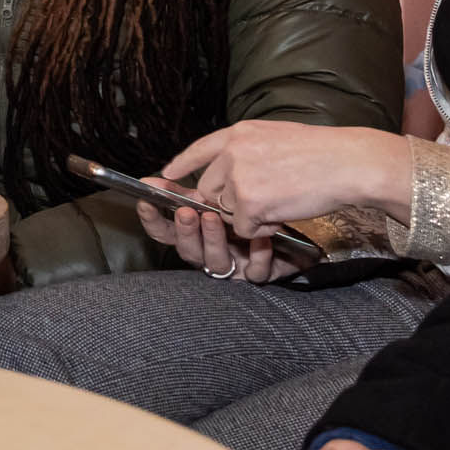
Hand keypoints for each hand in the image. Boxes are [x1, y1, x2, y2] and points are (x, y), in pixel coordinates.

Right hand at [140, 196, 300, 284]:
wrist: (304, 210)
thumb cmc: (263, 195)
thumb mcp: (225, 187)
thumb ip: (194, 186)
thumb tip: (158, 176)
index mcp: (198, 231)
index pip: (166, 230)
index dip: (153, 219)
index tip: (145, 201)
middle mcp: (211, 250)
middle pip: (187, 250)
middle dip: (184, 231)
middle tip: (186, 212)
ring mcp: (235, 264)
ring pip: (216, 262)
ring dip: (213, 240)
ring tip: (215, 219)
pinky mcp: (261, 273)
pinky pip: (254, 270)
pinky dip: (256, 254)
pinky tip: (261, 238)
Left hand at [163, 121, 421, 229]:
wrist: (347, 163)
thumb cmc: (321, 152)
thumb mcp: (275, 135)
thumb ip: (246, 150)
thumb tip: (229, 170)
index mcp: (239, 133)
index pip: (199, 149)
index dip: (182, 164)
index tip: (166, 174)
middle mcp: (232, 153)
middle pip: (211, 189)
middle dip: (231, 201)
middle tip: (265, 199)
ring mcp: (238, 179)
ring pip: (229, 212)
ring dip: (251, 215)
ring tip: (282, 201)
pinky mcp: (249, 204)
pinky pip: (245, 228)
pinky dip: (263, 229)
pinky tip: (283, 214)